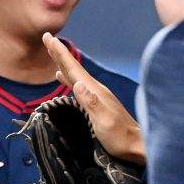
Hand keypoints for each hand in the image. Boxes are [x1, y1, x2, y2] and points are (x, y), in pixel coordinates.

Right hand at [43, 33, 144, 163]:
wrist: (136, 146)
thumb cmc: (120, 137)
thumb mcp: (105, 122)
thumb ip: (91, 103)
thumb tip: (77, 84)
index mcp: (95, 91)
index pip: (74, 69)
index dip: (60, 54)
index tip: (49, 37)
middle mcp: (96, 90)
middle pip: (74, 68)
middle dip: (60, 53)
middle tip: (47, 37)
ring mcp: (97, 96)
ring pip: (76, 75)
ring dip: (63, 63)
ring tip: (53, 52)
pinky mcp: (98, 103)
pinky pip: (78, 85)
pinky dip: (69, 78)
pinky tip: (63, 77)